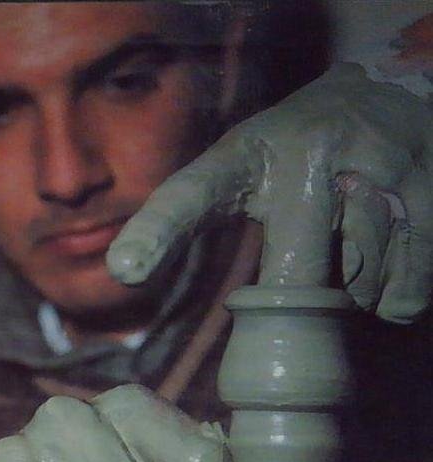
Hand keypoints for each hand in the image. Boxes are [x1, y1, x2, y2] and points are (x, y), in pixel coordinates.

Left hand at [108, 64, 432, 322]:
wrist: (388, 100)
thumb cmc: (298, 154)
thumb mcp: (241, 167)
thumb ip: (192, 217)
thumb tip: (124, 271)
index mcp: (248, 151)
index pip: (192, 195)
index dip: (158, 233)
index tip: (127, 270)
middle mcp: (312, 153)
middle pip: (300, 280)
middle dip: (306, 292)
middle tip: (314, 261)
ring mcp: (378, 169)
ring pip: (360, 288)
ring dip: (355, 290)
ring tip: (354, 244)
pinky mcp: (430, 195)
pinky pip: (406, 292)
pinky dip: (396, 295)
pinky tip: (389, 257)